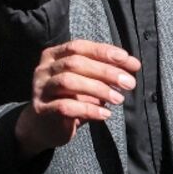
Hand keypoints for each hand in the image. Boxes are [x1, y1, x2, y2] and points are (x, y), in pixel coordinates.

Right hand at [14, 40, 139, 160]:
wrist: (42, 126)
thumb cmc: (68, 99)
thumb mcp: (85, 82)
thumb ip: (103, 72)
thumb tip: (132, 64)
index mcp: (53, 56)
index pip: (78, 47)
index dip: (103, 51)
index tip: (126, 59)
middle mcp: (44, 69)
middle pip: (74, 63)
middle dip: (105, 71)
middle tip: (129, 83)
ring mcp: (41, 88)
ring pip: (68, 82)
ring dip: (98, 89)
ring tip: (119, 99)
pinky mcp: (42, 109)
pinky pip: (65, 106)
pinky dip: (88, 109)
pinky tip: (104, 114)